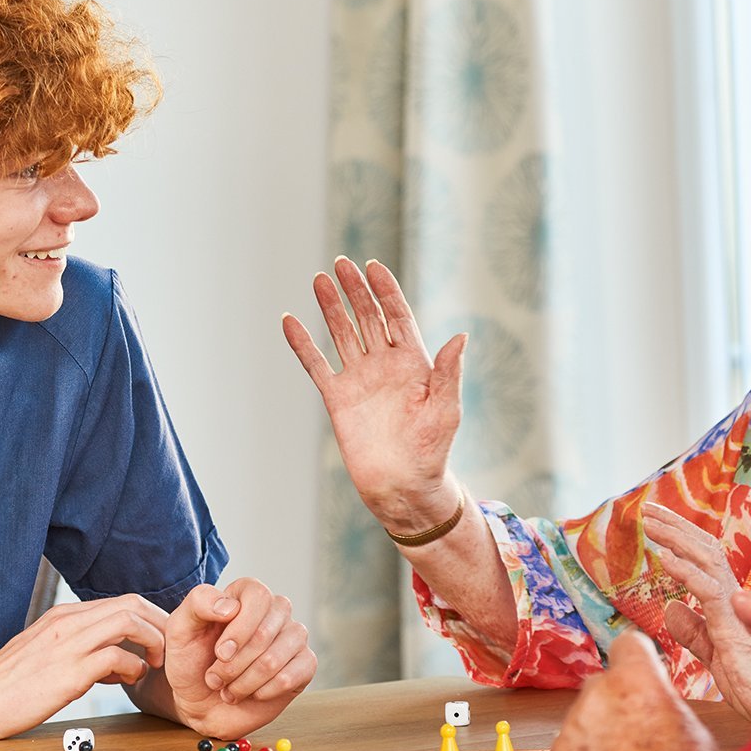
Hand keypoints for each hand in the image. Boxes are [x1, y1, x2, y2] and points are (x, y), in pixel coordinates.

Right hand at [0, 595, 165, 740]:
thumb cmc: (8, 684)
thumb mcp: (49, 655)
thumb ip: (83, 650)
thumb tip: (120, 661)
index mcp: (64, 616)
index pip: (122, 601)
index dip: (150, 618)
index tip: (161, 639)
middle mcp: (68, 622)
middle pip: (132, 603)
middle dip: (160, 623)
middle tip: (168, 649)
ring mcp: (68, 644)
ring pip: (129, 620)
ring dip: (153, 640)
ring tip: (155, 663)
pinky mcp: (68, 671)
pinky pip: (117, 656)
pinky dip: (134, 666)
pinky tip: (130, 681)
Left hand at [130, 579, 316, 739]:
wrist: (200, 703)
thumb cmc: (191, 662)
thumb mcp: (179, 630)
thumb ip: (198, 604)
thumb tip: (231, 606)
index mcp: (247, 594)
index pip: (258, 595)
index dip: (239, 628)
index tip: (220, 653)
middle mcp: (275, 610)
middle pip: (266, 630)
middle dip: (235, 663)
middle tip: (215, 678)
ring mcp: (293, 637)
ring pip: (277, 657)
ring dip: (246, 681)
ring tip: (230, 689)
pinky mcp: (304, 664)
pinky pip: (295, 675)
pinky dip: (265, 691)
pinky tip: (253, 693)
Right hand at [283, 257, 465, 531]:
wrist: (403, 486)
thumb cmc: (432, 450)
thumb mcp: (447, 409)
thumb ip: (449, 373)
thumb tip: (460, 337)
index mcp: (414, 363)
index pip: (397, 316)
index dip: (385, 291)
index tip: (373, 266)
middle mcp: (384, 365)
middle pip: (367, 317)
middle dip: (355, 290)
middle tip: (341, 263)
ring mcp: (359, 380)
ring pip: (342, 333)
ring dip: (331, 307)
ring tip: (319, 279)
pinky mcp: (337, 399)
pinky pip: (317, 365)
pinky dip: (303, 344)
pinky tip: (290, 321)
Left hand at [551, 631, 718, 750]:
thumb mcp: (691, 728)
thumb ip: (663, 702)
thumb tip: (656, 698)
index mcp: (636, 679)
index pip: (628, 645)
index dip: (636, 660)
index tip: (638, 670)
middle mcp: (598, 694)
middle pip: (603, 686)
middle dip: (616, 704)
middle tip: (638, 736)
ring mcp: (574, 726)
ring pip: (584, 720)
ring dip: (599, 736)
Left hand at [643, 503, 750, 722]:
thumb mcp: (715, 656)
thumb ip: (695, 632)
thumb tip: (671, 607)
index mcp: (731, 605)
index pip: (705, 561)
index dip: (680, 539)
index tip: (654, 525)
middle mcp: (738, 601)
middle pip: (706, 551)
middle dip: (675, 527)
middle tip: (647, 509)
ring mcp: (740, 612)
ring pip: (708, 560)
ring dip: (675, 537)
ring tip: (648, 521)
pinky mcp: (737, 630)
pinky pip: (709, 591)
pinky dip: (685, 571)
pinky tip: (662, 558)